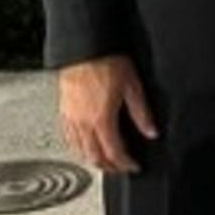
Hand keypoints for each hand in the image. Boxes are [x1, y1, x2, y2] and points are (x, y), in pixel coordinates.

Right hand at [56, 55, 157, 174]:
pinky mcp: (63, 109)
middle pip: (95, 156)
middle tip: (120, 168)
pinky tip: (83, 145)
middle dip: (109, 167)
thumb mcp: (132, 86)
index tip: (133, 166)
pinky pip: (68, 136)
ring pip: (79, 150)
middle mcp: (83, 122)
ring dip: (92, 159)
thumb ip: (142, 113)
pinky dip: (77, 147)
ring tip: (104, 161)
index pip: (114, 152)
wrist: (83, 46)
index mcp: (102, 119)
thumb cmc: (105, 60)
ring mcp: (71, 116)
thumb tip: (151, 131)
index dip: (125, 164)